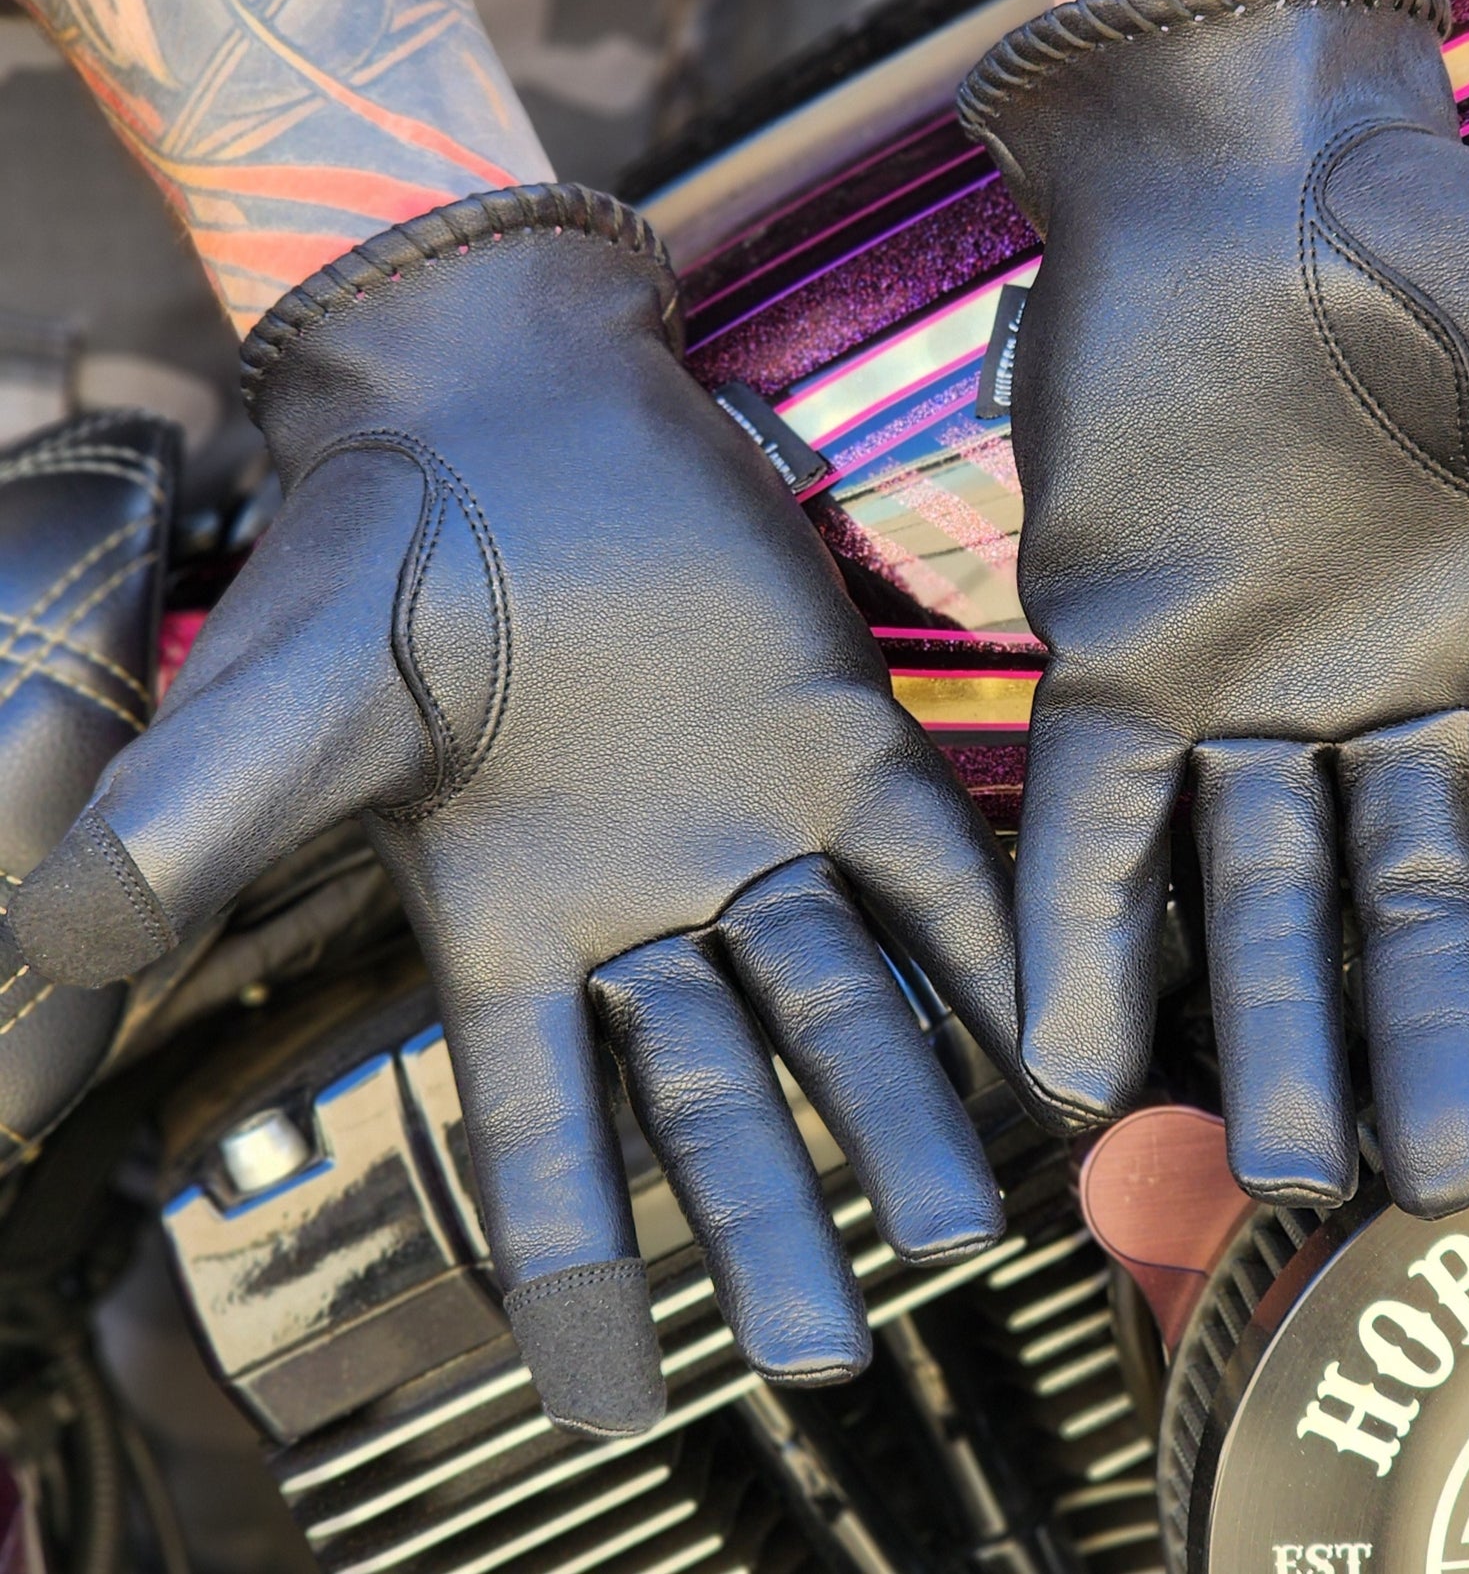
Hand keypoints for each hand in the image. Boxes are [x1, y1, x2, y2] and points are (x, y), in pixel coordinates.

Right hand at [10, 186, 1034, 1435]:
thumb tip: (59, 942)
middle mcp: (641, 903)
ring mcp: (750, 821)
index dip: (571, 1265)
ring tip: (967, 1224)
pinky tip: (1035, 1029)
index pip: (542, 1133)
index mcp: (510, 928)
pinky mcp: (838, 730)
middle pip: (714, 1096)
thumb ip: (192, 827)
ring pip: (836, 997)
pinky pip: (924, 860)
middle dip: (767, 1222)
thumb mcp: (282, 709)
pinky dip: (979, 942)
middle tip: (829, 1348)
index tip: (614, 1404)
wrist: (505, 400)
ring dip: (897, 1107)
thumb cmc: (383, 548)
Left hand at [959, 0, 1468, 1216]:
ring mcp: (1232, 685)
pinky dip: (1082, 935)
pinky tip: (1068, 1061)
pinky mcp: (1107, 658)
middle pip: (1408, 900)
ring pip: (1254, 890)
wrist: (1232, 183)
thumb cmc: (1423, 243)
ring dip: (1262, 1024)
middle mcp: (1371, 693)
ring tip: (1277, 1167)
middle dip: (1421, 1035)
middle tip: (1432, 1182)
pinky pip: (1095, 821)